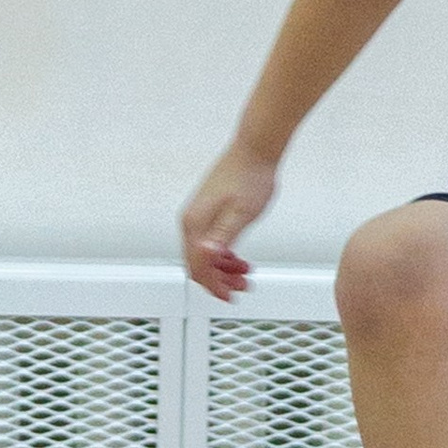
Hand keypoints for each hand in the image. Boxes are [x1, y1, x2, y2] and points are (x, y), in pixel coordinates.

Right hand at [180, 140, 280, 298]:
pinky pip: (210, 242)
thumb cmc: (250, 177)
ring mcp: (199, 215)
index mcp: (195, 224)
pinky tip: (239, 258)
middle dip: (219, 280)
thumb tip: (206, 254)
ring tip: (245, 273)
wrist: (256, 151)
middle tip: (242, 287)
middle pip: (198, 263)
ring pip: (204, 254)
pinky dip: (223, 255)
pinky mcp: (208, 211)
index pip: (198, 267)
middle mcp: (192, 220)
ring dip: (223, 269)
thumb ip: (223, 237)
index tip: (230, 297)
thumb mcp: (241, 214)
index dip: (214, 286)